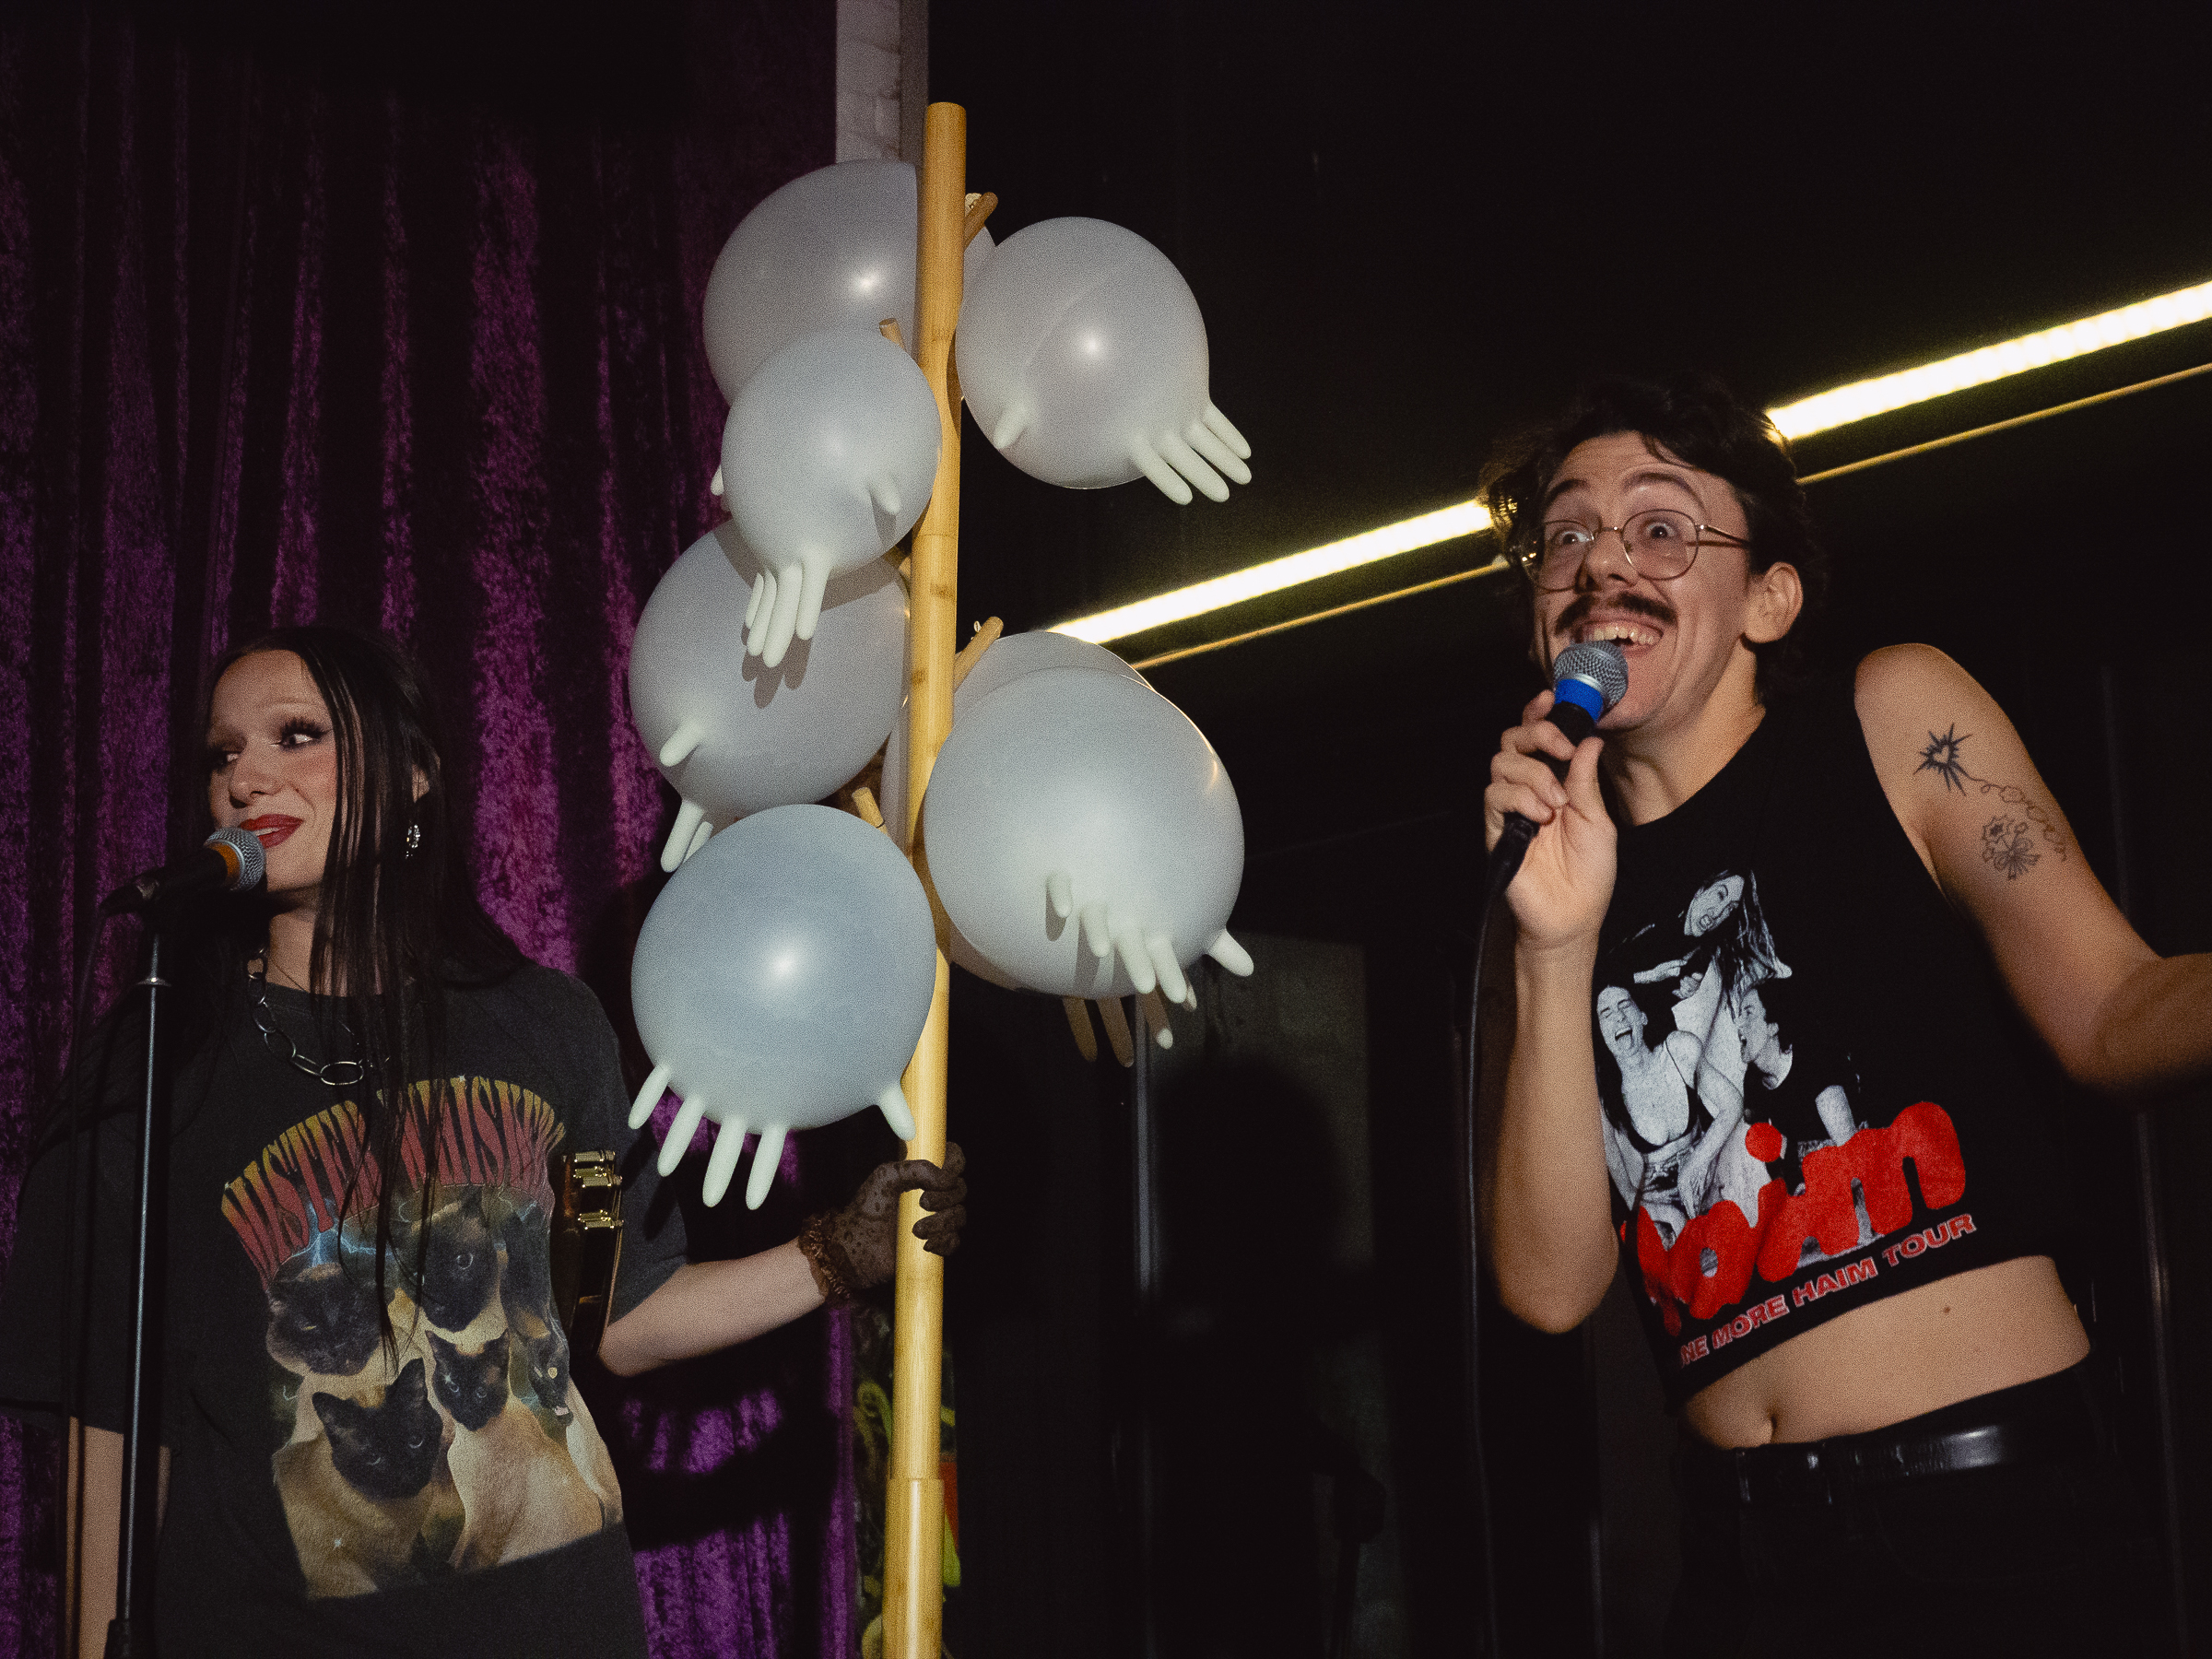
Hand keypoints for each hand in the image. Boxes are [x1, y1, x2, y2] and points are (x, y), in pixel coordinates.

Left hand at [802, 1144, 968, 1296]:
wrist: (856, 1248)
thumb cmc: (866, 1209)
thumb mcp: (886, 1178)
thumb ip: (915, 1168)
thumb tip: (944, 1178)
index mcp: (923, 1174)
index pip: (953, 1158)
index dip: (955, 1164)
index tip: (943, 1176)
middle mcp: (934, 1194)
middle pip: (960, 1189)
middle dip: (945, 1198)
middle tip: (922, 1203)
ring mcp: (936, 1219)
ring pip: (959, 1216)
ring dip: (941, 1223)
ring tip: (916, 1230)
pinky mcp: (935, 1243)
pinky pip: (954, 1241)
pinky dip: (943, 1242)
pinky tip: (925, 1245)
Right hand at [1483, 687, 1614, 949]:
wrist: (1572, 917)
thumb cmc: (1588, 873)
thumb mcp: (1598, 820)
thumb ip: (1586, 780)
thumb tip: (1589, 740)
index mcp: (1555, 782)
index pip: (1538, 738)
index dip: (1540, 714)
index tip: (1554, 699)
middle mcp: (1528, 790)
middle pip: (1514, 740)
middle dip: (1538, 734)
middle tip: (1560, 749)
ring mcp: (1510, 809)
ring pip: (1503, 763)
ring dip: (1534, 774)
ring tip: (1556, 803)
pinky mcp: (1496, 829)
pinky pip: (1495, 796)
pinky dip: (1520, 798)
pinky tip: (1540, 817)